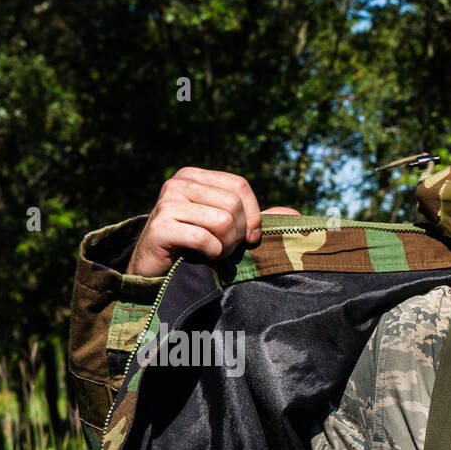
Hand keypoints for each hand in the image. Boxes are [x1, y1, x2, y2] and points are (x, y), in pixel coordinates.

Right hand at [127, 167, 298, 276]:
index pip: (240, 186)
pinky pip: (206, 239)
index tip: (249, 239)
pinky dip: (210, 254)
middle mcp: (178, 184)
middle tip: (223, 248)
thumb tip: (294, 214)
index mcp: (194, 177)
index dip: (253, 215)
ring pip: (223, 221)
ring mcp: (166, 203)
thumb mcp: (228, 230)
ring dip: (225, 246)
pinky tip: (198, 256)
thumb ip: (257, 220)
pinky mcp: (160, 227)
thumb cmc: (195, 249)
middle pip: (233, 205)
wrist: (156, 272)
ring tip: (210, 252)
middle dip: (238, 234)